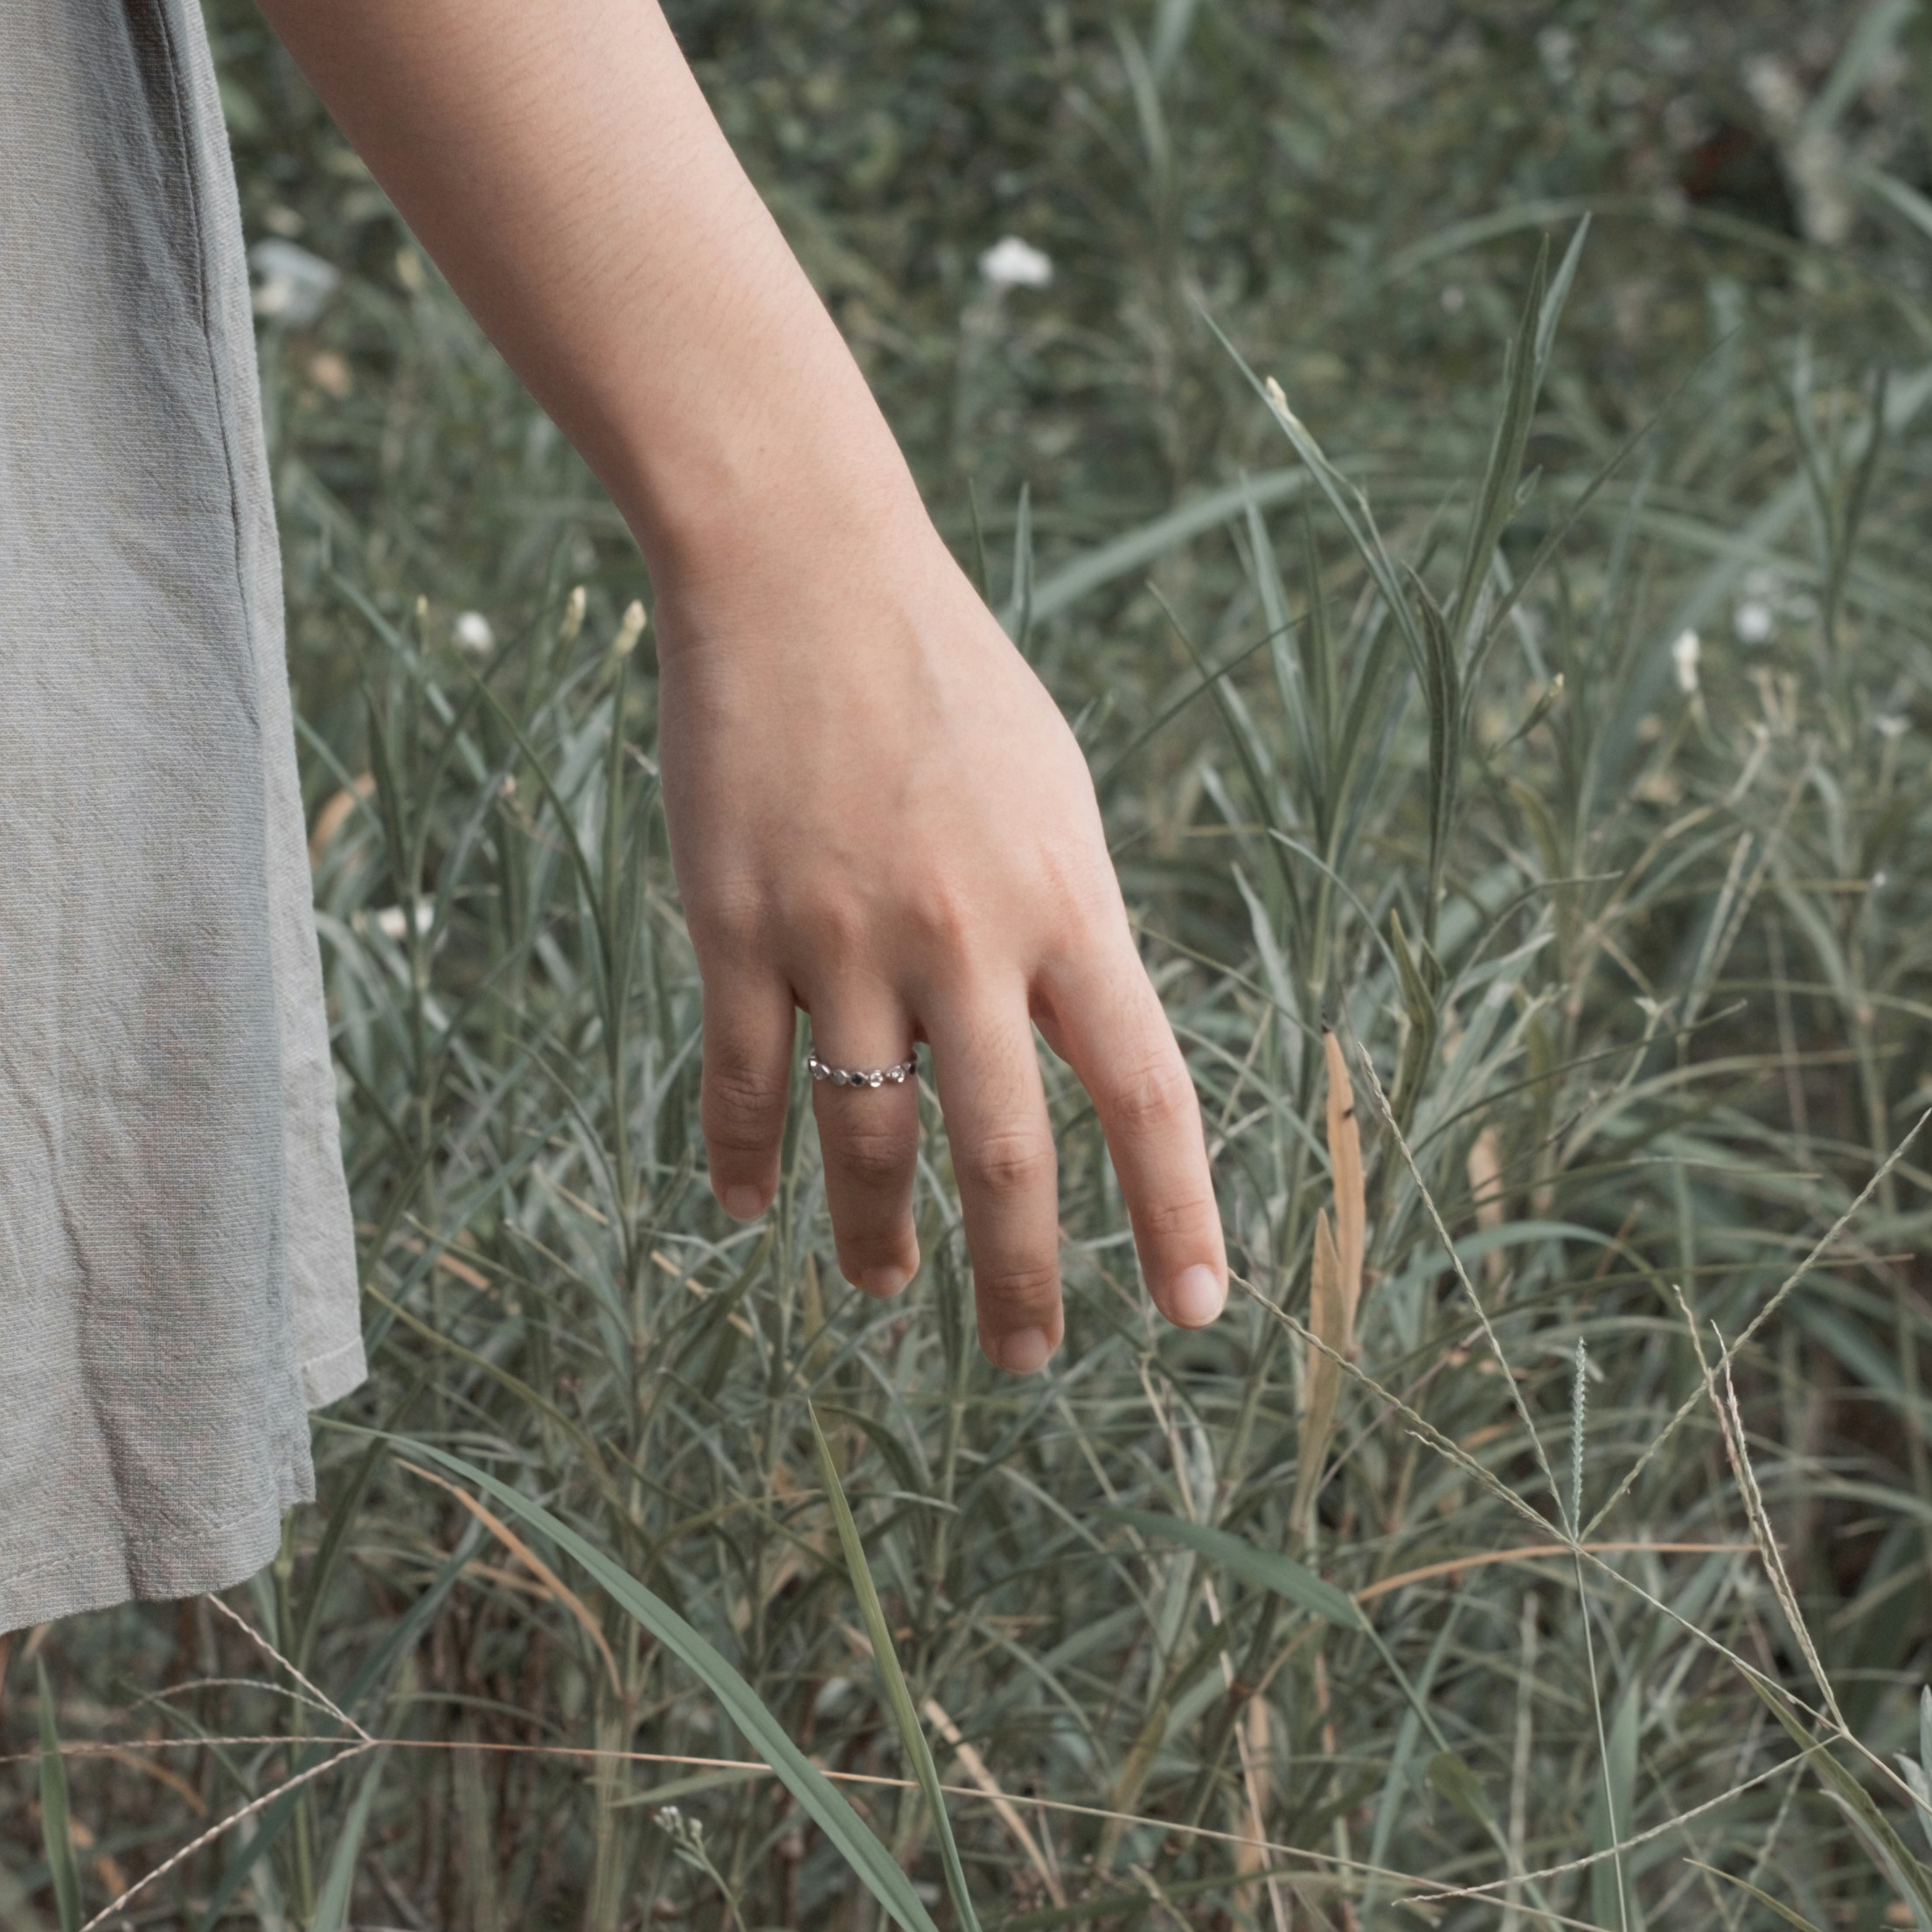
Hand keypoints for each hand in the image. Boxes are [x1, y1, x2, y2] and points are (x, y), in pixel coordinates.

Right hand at [653, 511, 1228, 1368]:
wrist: (801, 570)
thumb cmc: (946, 681)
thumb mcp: (1053, 797)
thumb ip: (1067, 927)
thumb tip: (1081, 1053)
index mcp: (1064, 903)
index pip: (1146, 1093)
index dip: (1176, 1214)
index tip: (1196, 1314)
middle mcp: (964, 938)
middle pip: (1008, 1156)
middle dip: (1020, 1281)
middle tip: (1023, 1360)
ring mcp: (842, 941)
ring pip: (867, 1146)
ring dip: (877, 1239)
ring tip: (883, 1286)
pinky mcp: (735, 928)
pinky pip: (741, 1086)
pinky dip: (747, 1164)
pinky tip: (751, 1209)